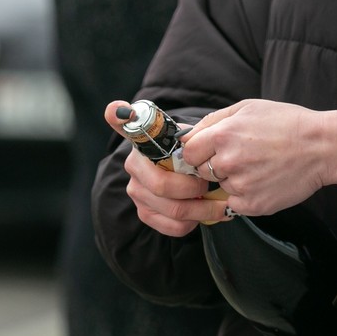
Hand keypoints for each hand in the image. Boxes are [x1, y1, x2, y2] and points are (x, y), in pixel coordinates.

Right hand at [103, 100, 229, 236]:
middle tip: (211, 184)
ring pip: (173, 209)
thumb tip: (188, 135)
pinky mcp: (145, 213)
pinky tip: (201, 213)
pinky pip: (172, 226)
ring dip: (202, 210)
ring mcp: (136, 192)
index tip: (120, 109)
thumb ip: (188, 133)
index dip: (118, 116)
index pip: (122, 124)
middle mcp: (133, 166)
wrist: (188, 175)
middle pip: (163, 185)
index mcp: (142, 143)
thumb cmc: (190, 154)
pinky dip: (193, 222)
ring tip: (218, 205)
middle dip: (195, 188)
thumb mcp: (190, 138)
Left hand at [179, 100, 336, 215]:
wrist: (322, 148)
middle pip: (201, 172)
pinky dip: (244, 196)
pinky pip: (233, 204)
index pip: (188, 153)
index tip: (210, 151)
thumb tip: (186, 136)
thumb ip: (212, 121)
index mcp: (222, 135)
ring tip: (258, 167)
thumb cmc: (286, 124)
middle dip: (214, 166)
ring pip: (219, 187)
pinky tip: (262, 181)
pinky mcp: (253, 205)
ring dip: (231, 180)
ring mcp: (240, 185)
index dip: (198, 152)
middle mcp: (227, 162)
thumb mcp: (247, 108)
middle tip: (242, 157)